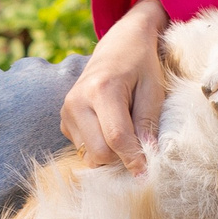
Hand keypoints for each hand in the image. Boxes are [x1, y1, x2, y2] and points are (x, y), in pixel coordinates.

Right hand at [62, 0, 169, 174]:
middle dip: (121, 159)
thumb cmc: (141, 64)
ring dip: (111, 154)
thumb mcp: (153, 89)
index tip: (147, 175)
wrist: (119, 43)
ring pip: (89, 155)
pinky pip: (83, 149)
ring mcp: (67, 111)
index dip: (133, 160)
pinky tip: (111, 127)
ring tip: (126, 131)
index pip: (116, 138)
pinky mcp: (64, 119)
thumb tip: (148, 157)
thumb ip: (148, 122)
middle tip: (141, 151)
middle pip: (98, 153)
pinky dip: (100, 146)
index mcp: (101, 89)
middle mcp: (77, 101)